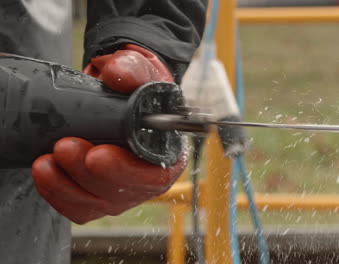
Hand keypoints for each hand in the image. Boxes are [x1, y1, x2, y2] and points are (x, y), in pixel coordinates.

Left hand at [32, 44, 185, 223]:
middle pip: (122, 193)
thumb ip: (133, 68)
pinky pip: (77, 207)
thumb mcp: (139, 68)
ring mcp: (121, 190)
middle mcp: (147, 177)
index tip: (99, 154)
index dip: (127, 171)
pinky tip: (45, 172)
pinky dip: (56, 192)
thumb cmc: (134, 84)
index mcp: (167, 152)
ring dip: (67, 184)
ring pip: (96, 203)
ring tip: (47, 158)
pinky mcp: (95, 195)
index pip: (156, 175)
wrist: (114, 89)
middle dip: (89, 175)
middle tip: (64, 147)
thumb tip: (118, 74)